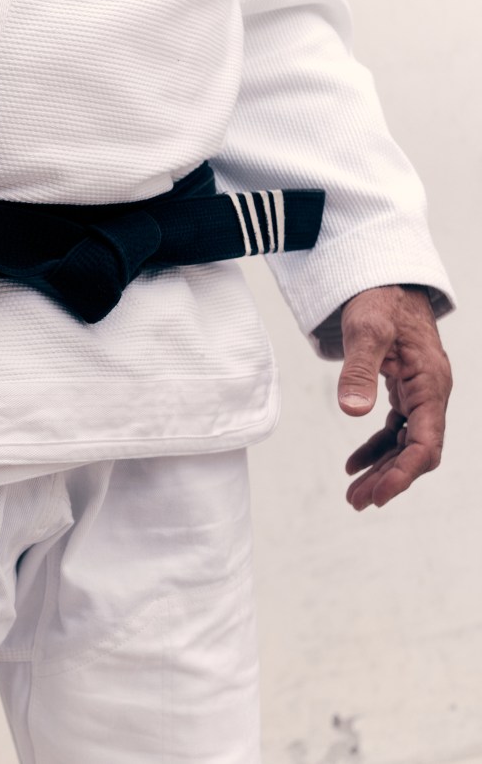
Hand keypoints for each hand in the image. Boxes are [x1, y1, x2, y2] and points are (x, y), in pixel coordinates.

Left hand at [337, 285, 451, 510]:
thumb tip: (352, 412)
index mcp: (431, 384)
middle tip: (356, 502)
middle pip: (418, 451)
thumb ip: (358, 369)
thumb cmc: (379, 300)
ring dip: (382, 470)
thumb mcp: (366, 330)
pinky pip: (395, 429)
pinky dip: (376, 449)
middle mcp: (431, 393)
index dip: (403, 473)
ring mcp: (420, 393)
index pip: (426, 443)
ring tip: (353, 495)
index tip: (378, 495)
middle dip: (390, 479)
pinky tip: (353, 464)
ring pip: (406, 444)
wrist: (386, 280)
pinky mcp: (405, 391)